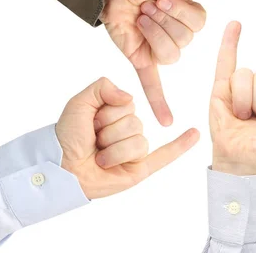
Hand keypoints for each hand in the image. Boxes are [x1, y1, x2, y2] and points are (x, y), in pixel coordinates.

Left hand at [56, 77, 198, 198]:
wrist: (61, 168)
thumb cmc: (67, 137)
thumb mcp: (79, 103)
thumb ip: (102, 87)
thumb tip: (130, 98)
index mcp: (118, 113)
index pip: (128, 105)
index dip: (106, 114)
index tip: (90, 123)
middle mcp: (128, 130)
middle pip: (134, 123)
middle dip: (109, 133)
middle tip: (93, 142)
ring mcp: (135, 150)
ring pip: (139, 142)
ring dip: (114, 152)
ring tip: (100, 158)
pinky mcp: (140, 168)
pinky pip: (165, 156)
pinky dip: (181, 145)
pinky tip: (194, 134)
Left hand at [100, 0, 230, 125]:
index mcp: (194, 19)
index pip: (198, 25)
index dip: (178, 11)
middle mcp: (182, 37)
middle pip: (183, 41)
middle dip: (161, 20)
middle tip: (148, 7)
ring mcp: (163, 50)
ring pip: (169, 55)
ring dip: (151, 33)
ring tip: (140, 19)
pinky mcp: (143, 60)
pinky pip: (155, 85)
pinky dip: (160, 103)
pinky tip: (167, 121)